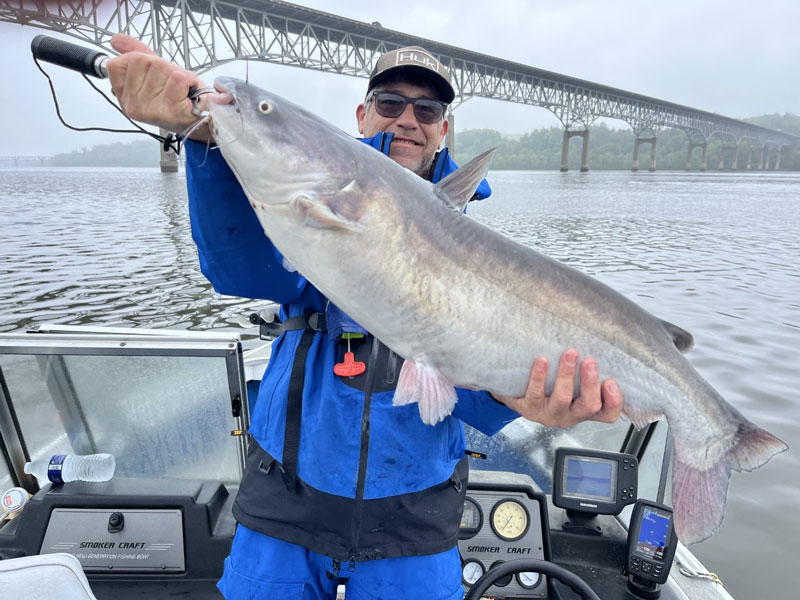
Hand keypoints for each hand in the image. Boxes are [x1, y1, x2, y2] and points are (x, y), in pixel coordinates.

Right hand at [107, 34, 213, 141]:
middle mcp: (133, 105)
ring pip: (160, 66)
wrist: (200, 120)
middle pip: (141, 60)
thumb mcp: (152, 74)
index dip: (139, 61)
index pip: (117, 64)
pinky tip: (189, 92)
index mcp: (125, 96)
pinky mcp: (170, 110)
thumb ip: (134, 53)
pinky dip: (189, 79)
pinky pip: (178, 77)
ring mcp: (150, 109)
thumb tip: (116, 39)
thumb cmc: (178, 99)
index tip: (151, 73)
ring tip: (180, 88)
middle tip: (171, 82)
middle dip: (161, 65)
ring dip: (176, 72)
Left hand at [493, 349, 622, 427]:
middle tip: (589, 361)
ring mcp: (549, 414)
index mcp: (584, 409)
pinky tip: (542, 361)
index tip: (611, 381)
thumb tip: (597, 340)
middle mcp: (570, 416)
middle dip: (590, 382)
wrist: (518, 393)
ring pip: (562, 399)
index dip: (614, 401)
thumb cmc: (550, 384)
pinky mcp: (529, 409)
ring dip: (567, 375)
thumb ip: (585, 370)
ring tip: (569, 354)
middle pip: (588, 405)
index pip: (608, 413)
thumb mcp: (573, 381)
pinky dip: (539, 377)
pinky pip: (536, 394)